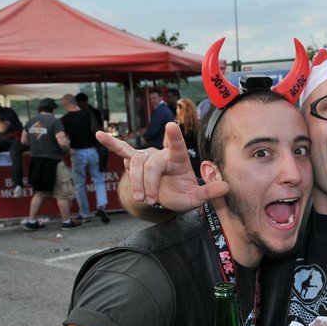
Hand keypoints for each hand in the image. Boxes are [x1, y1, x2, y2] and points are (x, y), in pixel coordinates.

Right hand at [96, 123, 227, 211]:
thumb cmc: (181, 195)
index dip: (175, 137)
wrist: (165, 198)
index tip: (172, 126)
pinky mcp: (134, 161)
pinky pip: (122, 150)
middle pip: (151, 164)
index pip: (178, 146)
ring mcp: (147, 155)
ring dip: (136, 181)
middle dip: (148, 182)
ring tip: (141, 197)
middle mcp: (162, 153)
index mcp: (179, 158)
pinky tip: (99, 134)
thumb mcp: (196, 198)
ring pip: (136, 163)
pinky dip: (111, 143)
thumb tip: (227, 187)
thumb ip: (210, 192)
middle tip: (149, 199)